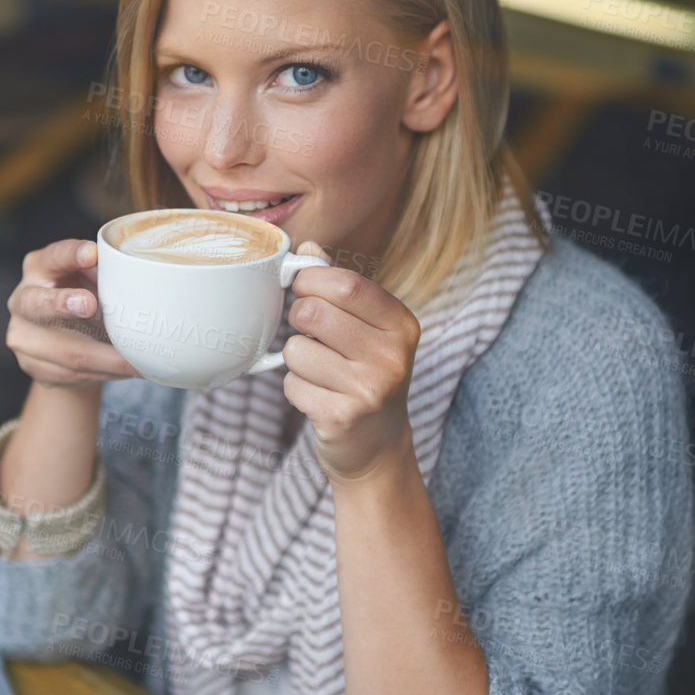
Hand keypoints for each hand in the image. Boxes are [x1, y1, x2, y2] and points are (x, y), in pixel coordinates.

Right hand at [5, 239, 140, 388]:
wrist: (59, 341)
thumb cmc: (82, 296)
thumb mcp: (90, 279)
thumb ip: (103, 274)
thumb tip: (138, 276)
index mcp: (39, 268)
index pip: (52, 257)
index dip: (70, 254)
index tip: (91, 253)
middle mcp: (23, 300)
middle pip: (38, 304)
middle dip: (63, 303)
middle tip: (90, 304)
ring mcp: (23, 336)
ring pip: (66, 350)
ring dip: (106, 358)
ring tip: (137, 361)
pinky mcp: (32, 366)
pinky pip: (73, 374)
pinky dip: (105, 373)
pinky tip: (127, 371)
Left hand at [280, 241, 422, 482]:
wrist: (377, 447)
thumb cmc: (366, 375)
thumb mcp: (367, 328)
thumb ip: (339, 286)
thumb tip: (306, 247)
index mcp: (402, 326)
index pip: (345, 284)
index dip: (310, 279)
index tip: (301, 286)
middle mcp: (392, 357)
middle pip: (313, 314)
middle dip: (298, 318)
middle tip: (309, 332)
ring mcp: (369, 390)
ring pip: (296, 351)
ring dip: (296, 359)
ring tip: (320, 371)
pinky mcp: (342, 418)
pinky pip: (292, 385)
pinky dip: (296, 389)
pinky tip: (319, 396)